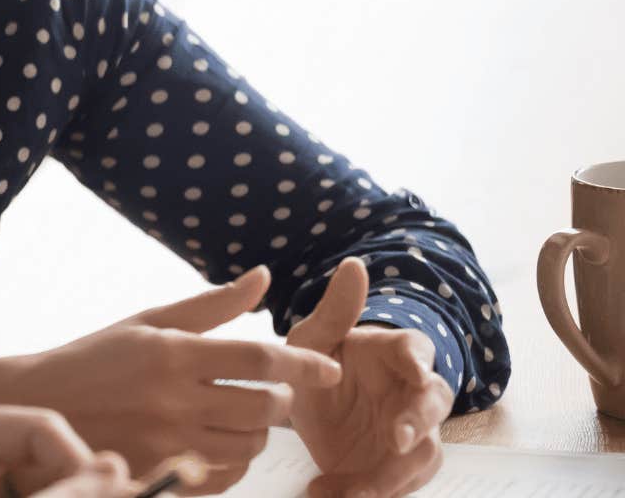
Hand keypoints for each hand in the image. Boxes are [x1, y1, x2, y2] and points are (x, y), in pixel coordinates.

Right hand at [0, 266, 342, 493]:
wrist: (40, 405)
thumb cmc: (97, 356)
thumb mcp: (147, 321)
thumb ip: (210, 305)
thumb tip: (264, 277)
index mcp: (172, 354)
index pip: (258, 359)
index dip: (302, 364)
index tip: (328, 370)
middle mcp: (173, 399)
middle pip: (264, 408)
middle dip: (279, 400)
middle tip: (268, 392)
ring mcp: (167, 442)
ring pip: (250, 446)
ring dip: (259, 432)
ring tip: (241, 416)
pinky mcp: (160, 471)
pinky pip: (225, 476)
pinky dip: (235, 460)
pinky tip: (219, 441)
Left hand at [288, 258, 453, 497]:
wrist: (305, 408)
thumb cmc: (316, 361)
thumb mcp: (312, 337)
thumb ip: (335, 310)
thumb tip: (354, 263)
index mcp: (395, 353)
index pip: (418, 350)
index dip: (418, 360)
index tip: (413, 370)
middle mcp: (411, 393)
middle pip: (434, 406)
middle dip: (419, 422)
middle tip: (396, 438)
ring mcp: (409, 432)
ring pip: (424, 454)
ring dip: (394, 473)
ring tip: (353, 490)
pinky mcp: (396, 467)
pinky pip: (397, 485)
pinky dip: (368, 493)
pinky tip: (329, 493)